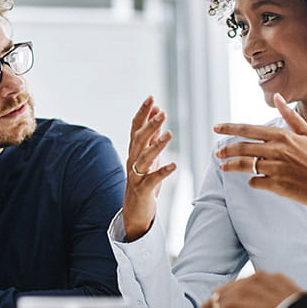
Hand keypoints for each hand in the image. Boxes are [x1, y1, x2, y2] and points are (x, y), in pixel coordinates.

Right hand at [123, 96, 176, 240]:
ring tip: (169, 134)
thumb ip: (152, 136)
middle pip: (138, 139)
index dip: (143, 113)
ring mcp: (136, 175)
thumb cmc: (144, 181)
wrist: (135, 210)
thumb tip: (157, 113)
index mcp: (134, 151)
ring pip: (144, 158)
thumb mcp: (149, 156)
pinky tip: (174, 165)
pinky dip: (162, 172)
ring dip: (156, 145)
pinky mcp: (143, 189)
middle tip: (162, 112)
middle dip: (149, 125)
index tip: (151, 98)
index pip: (136, 127)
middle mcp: (132, 160)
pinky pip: (152, 179)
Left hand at [214, 93, 306, 227]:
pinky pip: (255, 182)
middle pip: (242, 147)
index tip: (216, 128)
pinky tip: (255, 181)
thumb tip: (277, 96)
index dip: (229, 128)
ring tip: (224, 167)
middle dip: (226, 150)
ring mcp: (277, 168)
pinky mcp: (277, 185)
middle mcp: (278, 150)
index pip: (249, 129)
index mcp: (284, 136)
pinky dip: (253, 181)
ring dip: (231, 166)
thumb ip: (290, 116)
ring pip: (245, 165)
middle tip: (218, 153)